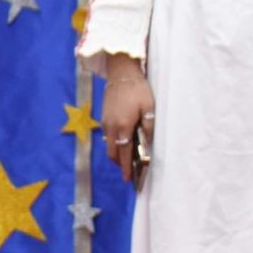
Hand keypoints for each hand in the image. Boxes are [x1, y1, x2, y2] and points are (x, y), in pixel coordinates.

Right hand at [103, 68, 153, 185]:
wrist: (121, 73)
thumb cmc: (138, 90)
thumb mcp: (149, 108)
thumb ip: (148, 127)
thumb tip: (148, 144)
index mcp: (123, 126)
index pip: (123, 154)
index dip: (126, 168)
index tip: (128, 179)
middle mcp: (111, 127)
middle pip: (113, 153)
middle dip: (120, 164)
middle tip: (129, 170)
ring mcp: (105, 122)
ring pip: (108, 145)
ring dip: (116, 153)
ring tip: (127, 158)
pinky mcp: (103, 117)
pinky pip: (107, 136)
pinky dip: (113, 143)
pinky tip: (122, 141)